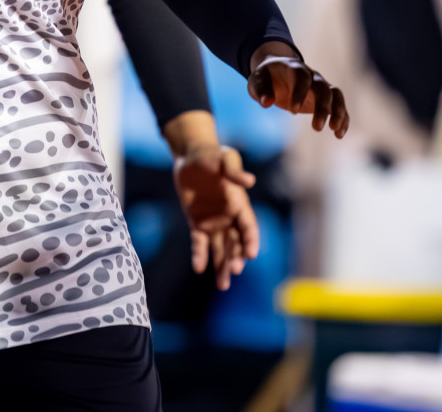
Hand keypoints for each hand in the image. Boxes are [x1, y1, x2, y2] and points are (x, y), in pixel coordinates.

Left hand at [173, 145, 259, 290]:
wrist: (190, 157)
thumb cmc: (212, 155)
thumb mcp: (224, 158)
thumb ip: (234, 170)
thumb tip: (249, 182)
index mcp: (239, 204)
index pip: (248, 227)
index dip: (251, 240)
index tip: (251, 254)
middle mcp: (229, 217)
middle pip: (235, 242)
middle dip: (236, 257)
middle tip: (234, 271)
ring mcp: (213, 222)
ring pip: (220, 248)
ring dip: (222, 265)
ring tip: (223, 285)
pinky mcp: (197, 223)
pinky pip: (199, 242)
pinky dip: (200, 255)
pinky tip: (199, 268)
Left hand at [248, 42, 348, 137]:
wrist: (277, 71)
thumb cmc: (266, 77)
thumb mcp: (257, 80)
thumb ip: (261, 90)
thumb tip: (266, 103)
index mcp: (294, 68)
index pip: (301, 76)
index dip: (299, 92)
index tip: (293, 111)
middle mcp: (312, 75)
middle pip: (323, 88)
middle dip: (322, 107)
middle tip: (317, 128)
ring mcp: (321, 85)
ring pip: (335, 95)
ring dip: (337, 112)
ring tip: (334, 130)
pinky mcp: (326, 97)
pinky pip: (339, 105)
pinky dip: (342, 118)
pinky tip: (339, 134)